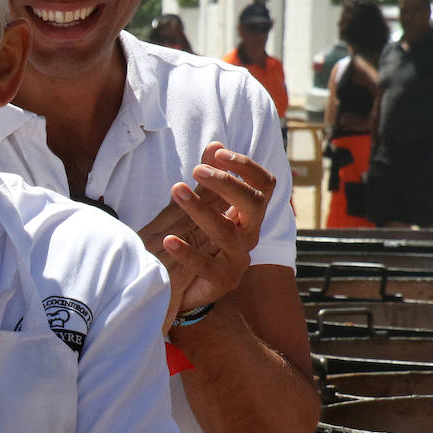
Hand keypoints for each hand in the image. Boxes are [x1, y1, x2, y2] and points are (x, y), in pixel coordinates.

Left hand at [154, 143, 272, 318]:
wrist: (191, 288)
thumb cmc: (200, 241)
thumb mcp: (205, 207)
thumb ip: (210, 180)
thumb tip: (215, 145)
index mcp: (249, 214)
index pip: (264, 184)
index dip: (245, 166)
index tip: (218, 153)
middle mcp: (249, 234)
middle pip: (253, 203)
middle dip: (227, 183)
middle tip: (197, 170)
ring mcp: (238, 259)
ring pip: (227, 232)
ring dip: (200, 209)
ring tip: (176, 190)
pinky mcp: (223, 281)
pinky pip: (207, 266)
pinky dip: (187, 252)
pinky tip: (168, 240)